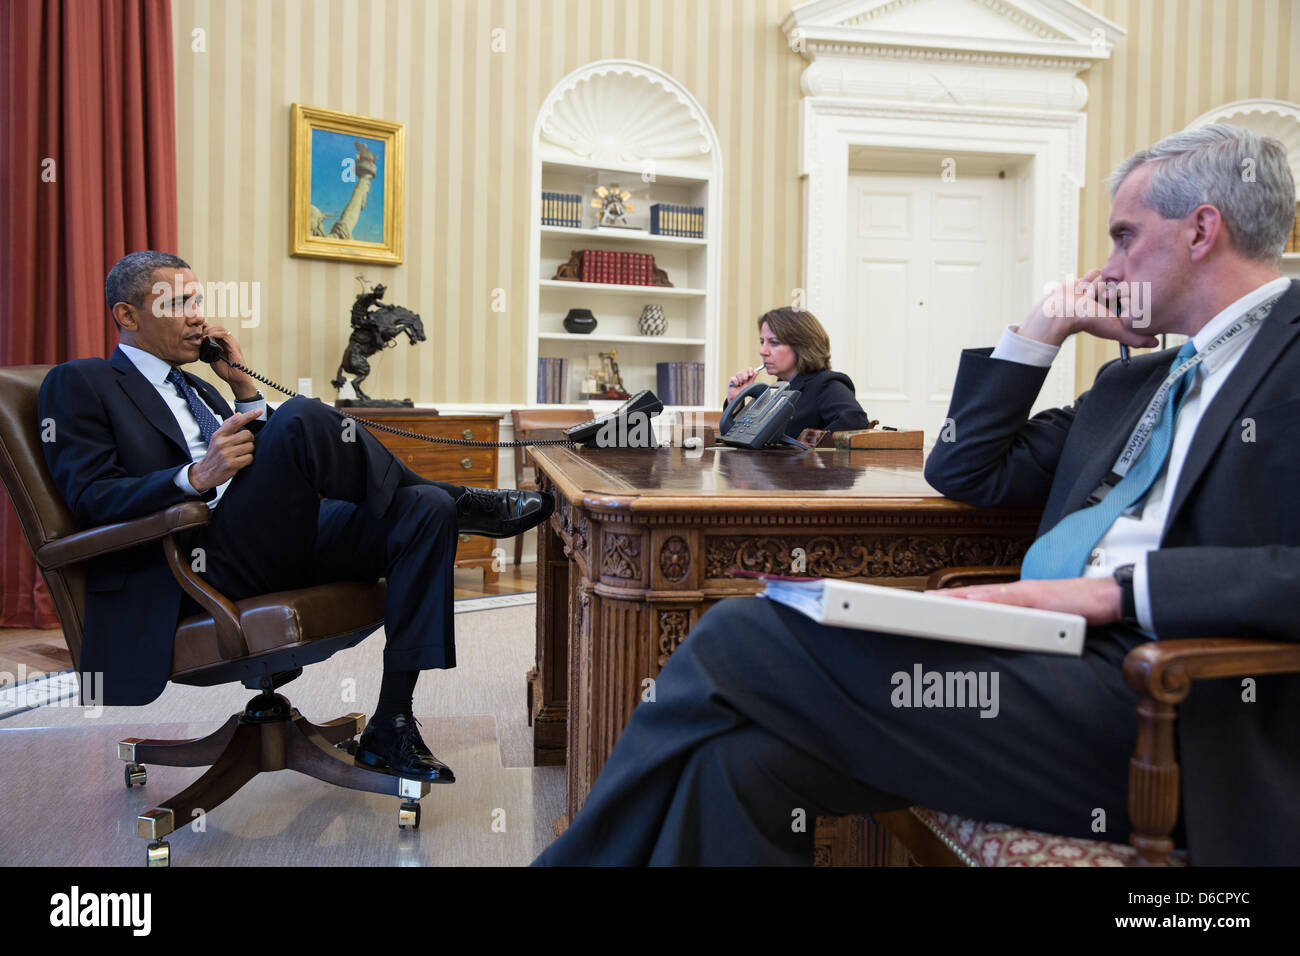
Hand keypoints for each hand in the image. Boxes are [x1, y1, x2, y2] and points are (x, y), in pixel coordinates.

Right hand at [188, 410, 259, 491]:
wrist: (204, 473)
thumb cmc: (214, 454)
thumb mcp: (217, 438)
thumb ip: (227, 426)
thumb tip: (239, 414)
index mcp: (219, 434)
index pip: (236, 421)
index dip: (249, 415)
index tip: (259, 411)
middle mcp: (222, 443)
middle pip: (248, 435)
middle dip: (250, 440)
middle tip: (244, 444)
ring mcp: (227, 454)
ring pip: (250, 447)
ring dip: (249, 451)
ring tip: (241, 454)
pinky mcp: (231, 464)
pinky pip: (249, 458)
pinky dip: (248, 459)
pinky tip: (241, 461)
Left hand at [201, 324, 256, 399]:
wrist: (235, 379)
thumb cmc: (225, 370)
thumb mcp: (212, 358)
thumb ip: (207, 350)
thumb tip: (199, 343)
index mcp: (223, 343)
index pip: (214, 330)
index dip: (204, 329)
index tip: (195, 334)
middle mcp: (228, 341)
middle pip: (216, 327)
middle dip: (206, 328)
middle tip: (198, 335)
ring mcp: (232, 342)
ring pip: (220, 328)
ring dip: (210, 330)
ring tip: (202, 336)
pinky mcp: (234, 346)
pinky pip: (225, 335)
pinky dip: (215, 334)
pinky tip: (208, 338)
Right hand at [726, 367, 761, 403]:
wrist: (738, 397)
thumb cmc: (743, 391)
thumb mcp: (749, 385)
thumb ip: (753, 378)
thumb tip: (757, 372)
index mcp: (747, 376)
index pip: (749, 370)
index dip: (750, 371)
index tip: (750, 375)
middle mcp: (742, 376)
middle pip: (743, 370)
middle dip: (744, 376)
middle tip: (744, 381)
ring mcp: (736, 377)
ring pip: (738, 373)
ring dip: (740, 380)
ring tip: (740, 385)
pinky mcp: (731, 380)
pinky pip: (734, 378)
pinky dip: (736, 382)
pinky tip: (736, 385)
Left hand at [930, 576, 1122, 626]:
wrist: (1109, 597)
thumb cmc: (1078, 610)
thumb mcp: (1045, 619)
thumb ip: (1026, 625)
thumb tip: (1008, 638)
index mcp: (1015, 599)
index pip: (978, 600)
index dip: (953, 603)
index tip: (929, 607)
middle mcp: (1016, 593)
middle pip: (974, 596)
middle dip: (947, 600)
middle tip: (920, 605)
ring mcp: (1026, 593)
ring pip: (985, 596)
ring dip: (960, 601)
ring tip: (934, 605)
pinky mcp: (1039, 596)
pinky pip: (1010, 600)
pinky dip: (990, 602)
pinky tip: (973, 605)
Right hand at [1017, 268, 1158, 349]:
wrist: (1061, 311)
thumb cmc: (1087, 321)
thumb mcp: (1115, 330)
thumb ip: (1136, 338)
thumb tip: (1156, 342)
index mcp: (1118, 311)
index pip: (1132, 294)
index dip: (1122, 297)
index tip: (1114, 303)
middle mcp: (1110, 300)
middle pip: (1119, 283)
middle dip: (1108, 290)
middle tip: (1096, 301)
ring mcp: (1099, 289)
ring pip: (1107, 276)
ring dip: (1096, 285)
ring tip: (1086, 297)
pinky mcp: (1088, 280)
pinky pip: (1095, 272)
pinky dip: (1088, 279)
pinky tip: (1081, 289)